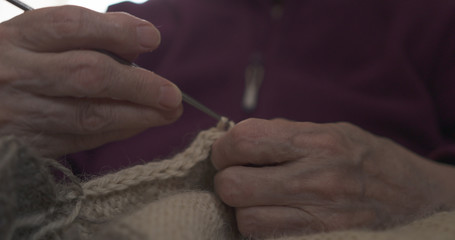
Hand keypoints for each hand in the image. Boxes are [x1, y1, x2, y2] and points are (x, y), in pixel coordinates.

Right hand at [0, 6, 181, 156]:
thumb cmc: (13, 65)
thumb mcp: (35, 39)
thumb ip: (83, 37)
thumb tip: (138, 44)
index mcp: (17, 38)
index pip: (71, 27)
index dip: (116, 31)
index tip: (152, 39)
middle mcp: (16, 74)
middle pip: (88, 75)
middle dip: (139, 85)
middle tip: (172, 95)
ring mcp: (19, 113)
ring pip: (88, 115)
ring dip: (137, 116)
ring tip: (168, 113)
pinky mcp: (28, 144)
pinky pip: (80, 140)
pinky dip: (116, 132)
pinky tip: (138, 124)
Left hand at [211, 118, 454, 238]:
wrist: (414, 196)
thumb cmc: (366, 158)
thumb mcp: (329, 131)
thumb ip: (281, 133)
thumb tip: (235, 138)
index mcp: (316, 143)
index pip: (242, 142)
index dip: (224, 148)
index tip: (228, 153)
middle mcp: (316, 180)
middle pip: (233, 186)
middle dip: (226, 180)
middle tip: (238, 176)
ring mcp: (319, 217)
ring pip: (245, 220)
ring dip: (243, 209)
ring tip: (259, 199)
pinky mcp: (319, 239)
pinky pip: (267, 238)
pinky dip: (262, 228)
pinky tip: (274, 215)